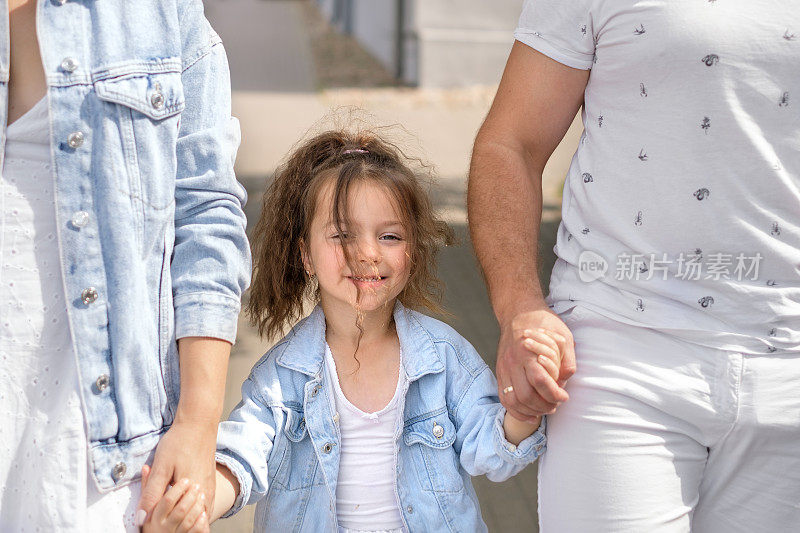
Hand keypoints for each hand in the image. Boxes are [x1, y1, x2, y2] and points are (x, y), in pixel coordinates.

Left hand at [137, 420, 216, 525]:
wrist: (199, 424)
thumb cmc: (179, 442)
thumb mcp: (161, 467)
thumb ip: (151, 494)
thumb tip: (141, 517)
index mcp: (191, 492)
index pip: (176, 519)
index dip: (161, 521)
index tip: (150, 518)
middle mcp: (205, 493)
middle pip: (189, 520)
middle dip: (174, 522)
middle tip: (161, 518)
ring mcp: (210, 489)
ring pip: (200, 515)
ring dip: (187, 518)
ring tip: (173, 517)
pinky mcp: (211, 484)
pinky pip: (206, 507)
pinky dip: (196, 512)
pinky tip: (187, 510)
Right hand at [496, 305, 575, 420]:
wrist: (518, 313)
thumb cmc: (543, 323)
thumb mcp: (563, 335)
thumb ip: (567, 358)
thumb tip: (566, 380)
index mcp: (528, 351)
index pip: (539, 381)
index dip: (554, 394)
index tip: (564, 397)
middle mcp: (513, 362)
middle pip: (526, 395)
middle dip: (544, 406)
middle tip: (556, 405)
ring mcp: (504, 369)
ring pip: (513, 400)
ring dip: (530, 411)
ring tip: (544, 409)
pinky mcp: (500, 373)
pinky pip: (504, 398)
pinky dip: (516, 411)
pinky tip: (529, 414)